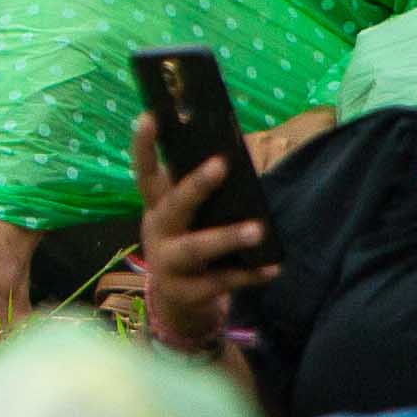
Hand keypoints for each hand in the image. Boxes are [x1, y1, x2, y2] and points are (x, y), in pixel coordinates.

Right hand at [130, 111, 278, 353]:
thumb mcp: (189, 217)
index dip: (144, 145)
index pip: (145, 172)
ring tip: (258, 229)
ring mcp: (168, 264)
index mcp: (156, 207)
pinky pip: (221, 281)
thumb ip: (203, 191)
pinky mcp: (187, 292)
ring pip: (195, 249)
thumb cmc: (191, 241)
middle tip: (221, 164)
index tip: (150, 116)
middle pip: (172, 207)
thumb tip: (240, 151)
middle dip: (195, 186)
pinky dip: (248, 275)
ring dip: (226, 237)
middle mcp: (157, 232)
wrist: (177, 300)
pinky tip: (272, 268)